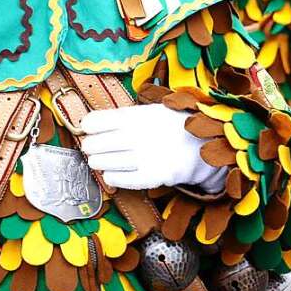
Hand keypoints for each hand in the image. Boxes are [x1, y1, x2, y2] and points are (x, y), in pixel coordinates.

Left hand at [81, 104, 227, 191]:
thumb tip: (88, 124)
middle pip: (93, 144)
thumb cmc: (172, 127)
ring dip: (101, 161)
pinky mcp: (149, 177)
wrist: (202, 146)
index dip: (88, 127)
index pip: (93, 122)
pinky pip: (114, 179)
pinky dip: (112, 175)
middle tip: (97, 147)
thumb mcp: (151, 111)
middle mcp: (137, 136)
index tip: (90, 129)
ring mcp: (143, 158)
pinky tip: (119, 170)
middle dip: (92, 146)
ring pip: (100, 163)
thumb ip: (123, 117)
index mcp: (136, 116)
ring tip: (110, 158)